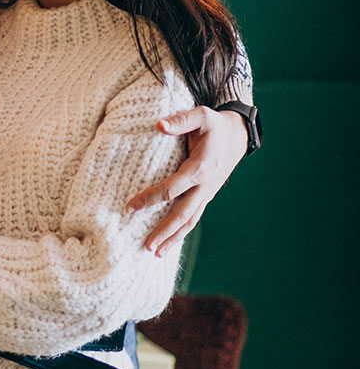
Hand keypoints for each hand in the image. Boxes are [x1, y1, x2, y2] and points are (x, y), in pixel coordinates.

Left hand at [128, 106, 247, 255]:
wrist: (239, 135)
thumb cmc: (215, 124)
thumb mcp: (201, 116)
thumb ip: (181, 120)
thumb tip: (159, 125)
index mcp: (199, 168)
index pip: (170, 189)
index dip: (149, 199)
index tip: (128, 207)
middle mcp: (204, 185)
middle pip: (182, 214)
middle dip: (164, 231)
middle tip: (146, 246)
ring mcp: (206, 193)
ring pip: (190, 220)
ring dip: (174, 237)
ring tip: (155, 252)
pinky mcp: (206, 195)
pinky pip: (194, 216)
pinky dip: (182, 231)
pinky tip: (169, 242)